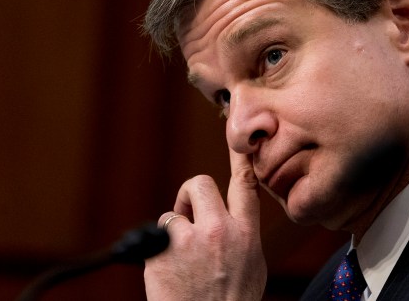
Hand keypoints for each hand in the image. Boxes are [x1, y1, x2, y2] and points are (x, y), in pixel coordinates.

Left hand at [144, 149, 265, 300]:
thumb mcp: (252, 267)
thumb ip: (243, 236)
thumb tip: (233, 217)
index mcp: (245, 235)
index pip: (244, 186)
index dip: (239, 157)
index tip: (237, 136)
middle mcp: (218, 231)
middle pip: (199, 184)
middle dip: (191, 196)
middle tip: (189, 217)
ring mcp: (187, 241)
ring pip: (173, 214)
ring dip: (174, 232)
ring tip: (181, 261)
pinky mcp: (160, 253)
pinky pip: (156, 237)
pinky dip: (158, 252)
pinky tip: (169, 273)